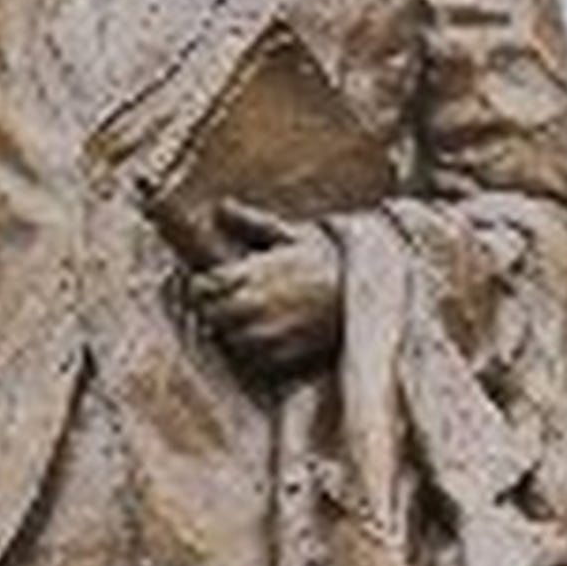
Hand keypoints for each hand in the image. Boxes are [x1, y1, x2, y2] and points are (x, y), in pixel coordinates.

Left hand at [188, 198, 339, 375]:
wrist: (367, 293)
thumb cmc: (328, 259)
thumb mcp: (290, 234)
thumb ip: (251, 221)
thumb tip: (222, 206)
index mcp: (250, 272)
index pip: (200, 287)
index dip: (202, 287)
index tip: (210, 286)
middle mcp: (252, 304)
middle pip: (210, 315)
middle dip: (216, 309)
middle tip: (233, 304)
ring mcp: (266, 333)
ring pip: (230, 339)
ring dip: (236, 331)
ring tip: (257, 319)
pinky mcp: (282, 356)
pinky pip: (255, 359)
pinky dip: (259, 350)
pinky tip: (275, 334)